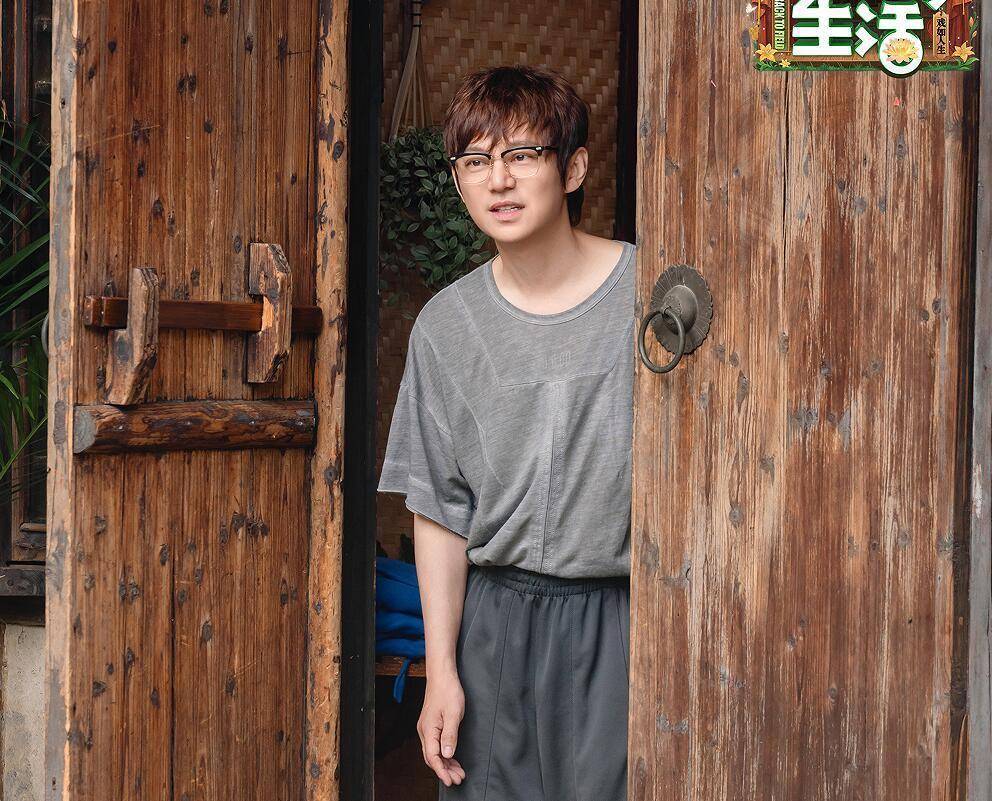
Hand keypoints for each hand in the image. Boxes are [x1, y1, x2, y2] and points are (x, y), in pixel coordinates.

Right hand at [418, 671, 466, 786]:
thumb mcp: (454, 713)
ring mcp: (426, 728)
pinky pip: (435, 745)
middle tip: (458, 779)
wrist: (442, 675)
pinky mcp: (431, 725)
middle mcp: (424, 731)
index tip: (451, 780)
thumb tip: (447, 755)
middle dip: (444, 770)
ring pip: (434, 752)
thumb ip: (450, 735)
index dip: (442, 771)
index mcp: (428, 729)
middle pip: (432, 758)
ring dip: (445, 763)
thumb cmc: (448, 691)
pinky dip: (444, 754)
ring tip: (457, 772)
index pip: (433, 757)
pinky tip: (452, 758)